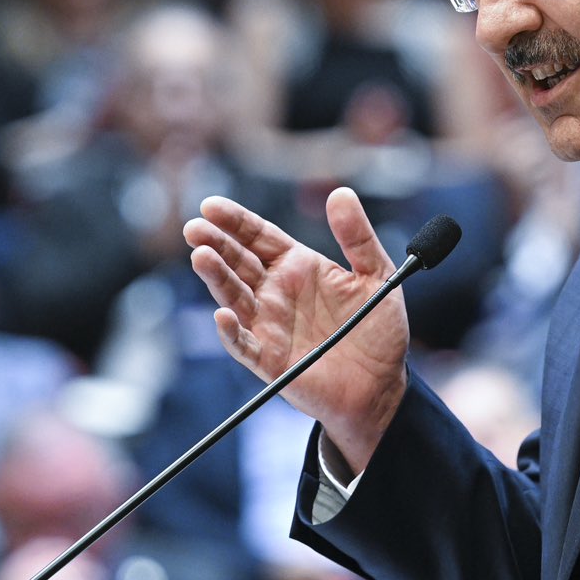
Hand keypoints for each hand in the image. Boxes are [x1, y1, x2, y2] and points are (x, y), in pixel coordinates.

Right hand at [183, 187, 407, 473]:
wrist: (383, 385)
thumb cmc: (378, 330)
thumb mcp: (377, 275)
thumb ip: (358, 237)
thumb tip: (341, 193)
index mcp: (297, 267)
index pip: (258, 237)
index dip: (235, 221)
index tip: (211, 205)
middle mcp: (275, 293)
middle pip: (237, 262)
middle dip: (215, 244)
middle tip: (195, 227)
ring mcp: (268, 326)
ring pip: (233, 297)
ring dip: (216, 278)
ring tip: (201, 256)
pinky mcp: (269, 360)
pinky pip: (244, 345)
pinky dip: (231, 332)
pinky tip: (223, 315)